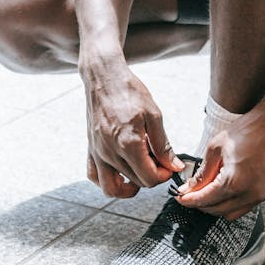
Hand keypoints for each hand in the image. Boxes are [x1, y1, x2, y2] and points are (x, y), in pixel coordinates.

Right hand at [84, 64, 184, 197]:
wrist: (104, 77)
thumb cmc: (129, 91)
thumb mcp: (154, 114)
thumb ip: (163, 144)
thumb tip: (174, 166)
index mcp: (128, 143)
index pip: (149, 178)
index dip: (164, 176)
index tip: (169, 165)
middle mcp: (110, 152)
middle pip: (135, 182)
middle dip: (151, 176)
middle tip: (159, 161)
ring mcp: (97, 152)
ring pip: (111, 187)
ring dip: (129, 187)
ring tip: (141, 173)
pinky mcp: (90, 148)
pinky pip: (94, 176)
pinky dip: (106, 181)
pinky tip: (120, 173)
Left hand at [177, 98, 264, 219]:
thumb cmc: (250, 129)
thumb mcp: (217, 146)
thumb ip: (203, 171)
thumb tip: (190, 187)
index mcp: (235, 181)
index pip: (206, 200)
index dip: (189, 200)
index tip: (179, 197)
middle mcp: (250, 193)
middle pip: (217, 210)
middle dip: (200, 204)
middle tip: (188, 193)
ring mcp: (261, 195)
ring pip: (231, 213)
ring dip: (215, 206)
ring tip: (204, 191)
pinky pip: (244, 207)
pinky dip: (230, 203)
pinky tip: (222, 190)